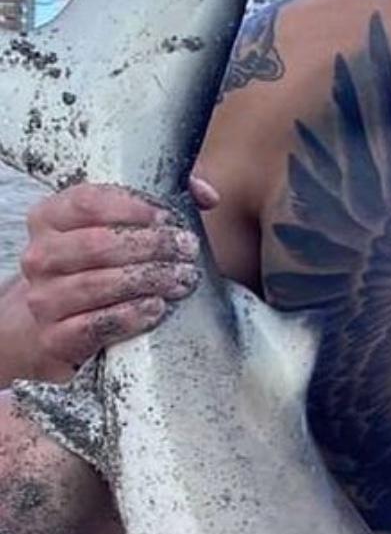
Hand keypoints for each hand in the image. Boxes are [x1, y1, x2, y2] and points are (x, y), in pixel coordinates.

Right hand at [18, 177, 218, 373]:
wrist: (59, 318)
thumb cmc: (102, 260)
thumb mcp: (123, 221)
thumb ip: (166, 196)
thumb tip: (208, 196)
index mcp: (50, 217)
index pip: (89, 202)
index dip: (134, 207)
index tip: (170, 216)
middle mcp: (40, 256)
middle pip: (97, 244)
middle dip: (151, 245)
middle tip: (188, 248)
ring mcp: (43, 298)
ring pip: (96, 284)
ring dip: (148, 279)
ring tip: (183, 278)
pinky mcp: (53, 337)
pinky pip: (93, 326)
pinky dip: (129, 316)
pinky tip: (157, 307)